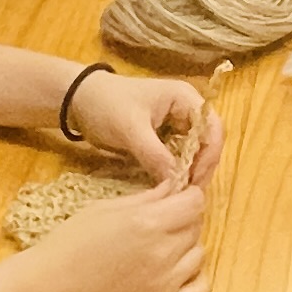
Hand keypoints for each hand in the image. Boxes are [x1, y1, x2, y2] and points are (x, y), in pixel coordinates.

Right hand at [23, 179, 210, 291]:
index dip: (187, 198)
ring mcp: (166, 284)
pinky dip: (194, 281)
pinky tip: (175, 276)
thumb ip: (147, 198)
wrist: (49, 291)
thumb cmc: (69, 244)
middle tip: (159, 225)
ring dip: (185, 249)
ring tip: (159, 251)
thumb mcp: (105, 208)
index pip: (195, 202)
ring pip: (199, 255)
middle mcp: (163, 252)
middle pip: (196, 227)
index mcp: (148, 222)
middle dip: (183, 221)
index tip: (176, 200)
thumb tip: (175, 186)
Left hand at [69, 70, 221, 185]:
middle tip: (188, 193)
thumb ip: (155, 155)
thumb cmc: (106, 104)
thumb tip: (177, 182)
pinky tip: (171, 186)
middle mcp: (187, 110)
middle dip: (202, 166)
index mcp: (185, 98)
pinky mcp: (165, 137)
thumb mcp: (130, 129)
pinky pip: (180, 156)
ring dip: (191, 171)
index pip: (212, 128)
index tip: (195, 180)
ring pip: (196, 151)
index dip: (209, 155)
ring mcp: (177, 124)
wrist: (79, 99)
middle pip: (208, 141)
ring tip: (180, 193)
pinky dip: (178, 171)